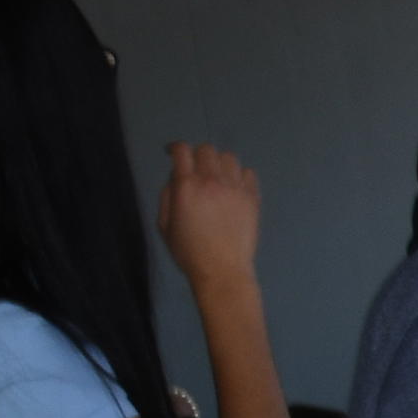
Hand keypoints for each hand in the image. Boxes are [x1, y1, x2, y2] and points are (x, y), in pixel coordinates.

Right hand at [156, 142, 263, 288]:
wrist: (221, 269)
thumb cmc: (188, 251)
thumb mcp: (164, 224)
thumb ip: (167, 196)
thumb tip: (176, 178)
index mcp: (186, 186)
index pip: (182, 151)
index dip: (174, 148)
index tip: (172, 152)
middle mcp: (212, 181)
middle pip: (206, 150)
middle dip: (196, 155)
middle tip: (194, 168)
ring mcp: (236, 188)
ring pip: (228, 158)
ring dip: (218, 163)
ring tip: (215, 176)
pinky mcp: (253, 197)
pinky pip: (248, 173)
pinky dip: (239, 174)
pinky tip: (233, 186)